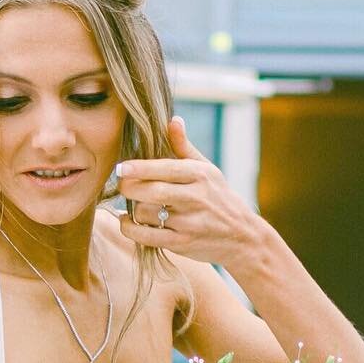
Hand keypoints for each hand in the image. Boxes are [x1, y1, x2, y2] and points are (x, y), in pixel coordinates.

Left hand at [116, 116, 263, 267]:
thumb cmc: (218, 197)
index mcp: (200, 175)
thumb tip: (173, 120)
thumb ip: (184, 147)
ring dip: (132, 208)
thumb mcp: (207, 169)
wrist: (242, 236)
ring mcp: (189, 222)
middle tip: (122, 185)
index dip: (139, 168)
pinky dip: (130, 229)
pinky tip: (127, 221)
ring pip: (146, 213)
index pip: (165, 169)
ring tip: (132, 204)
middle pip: (151, 191)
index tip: (121, 168)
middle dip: (129, 188)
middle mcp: (195, 197)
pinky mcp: (181, 243)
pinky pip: (146, 236)